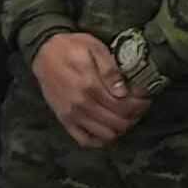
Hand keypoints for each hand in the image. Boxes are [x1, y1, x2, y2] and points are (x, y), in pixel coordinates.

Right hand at [35, 33, 149, 147]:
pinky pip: (85, 140)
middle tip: (139, 106)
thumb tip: (123, 92)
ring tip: (125, 116)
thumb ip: (110, 70)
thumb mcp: (95, 48)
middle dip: (134, 116)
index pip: (124, 106)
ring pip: (106, 135)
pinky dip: (100, 140)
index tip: (145, 97)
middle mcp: (81, 105)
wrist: (43, 52)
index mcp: (90, 86)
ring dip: (120, 129)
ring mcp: (72, 115)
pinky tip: (108, 128)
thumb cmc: (71, 47)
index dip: (140, 104)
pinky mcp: (65, 120)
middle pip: (118, 123)